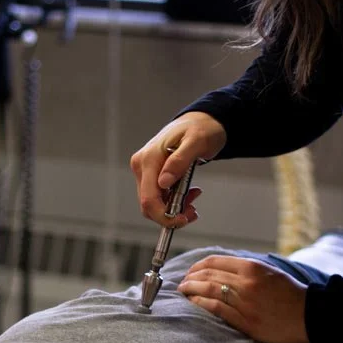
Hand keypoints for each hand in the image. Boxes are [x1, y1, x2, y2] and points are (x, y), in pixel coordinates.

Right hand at [130, 111, 225, 226]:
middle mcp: (141, 166)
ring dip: (173, 209)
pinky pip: (158, 198)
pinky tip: (188, 195)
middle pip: (149, 205)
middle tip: (193, 211)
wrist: (200, 122)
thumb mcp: (196, 141)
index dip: (164, 215)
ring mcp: (145, 171)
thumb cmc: (201, 128)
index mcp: (148, 158)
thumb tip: (164, 182)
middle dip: (170, 214)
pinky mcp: (151, 176)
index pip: (149, 198)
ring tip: (194, 198)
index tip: (183, 219)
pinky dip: (173, 202)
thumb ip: (180, 161)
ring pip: (153, 204)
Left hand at [177, 255, 310, 342]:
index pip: (215, 261)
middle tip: (182, 283)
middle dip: (190, 278)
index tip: (190, 272)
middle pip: (208, 275)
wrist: (312, 316)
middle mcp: (247, 282)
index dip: (197, 266)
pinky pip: (217, 309)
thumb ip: (246, 269)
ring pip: (209, 290)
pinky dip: (201, 304)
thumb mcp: (270, 272)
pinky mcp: (246, 321)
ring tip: (183, 292)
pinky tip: (194, 303)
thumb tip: (221, 269)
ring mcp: (245, 302)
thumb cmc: (291, 295)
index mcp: (253, 267)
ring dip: (191, 290)